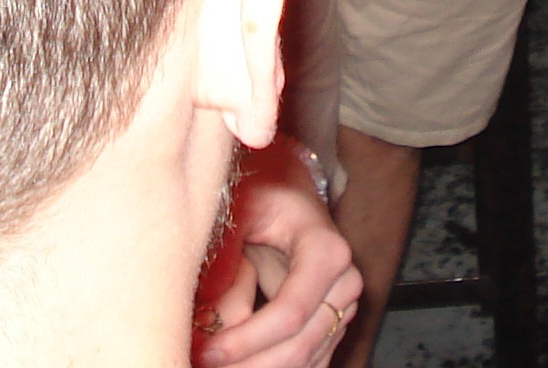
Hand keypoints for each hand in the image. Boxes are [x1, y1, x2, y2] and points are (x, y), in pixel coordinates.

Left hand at [195, 167, 363, 367]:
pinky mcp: (333, 327)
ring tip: (212, 364)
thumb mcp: (241, 211)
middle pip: (297, 346)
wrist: (289, 197)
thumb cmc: (263, 196)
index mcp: (327, 251)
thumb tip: (204, 319)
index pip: (290, 312)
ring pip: (302, 361)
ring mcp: (343, 310)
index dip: (248, 339)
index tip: (209, 351)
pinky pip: (307, 364)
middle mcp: (345, 285)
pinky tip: (237, 364)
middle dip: (248, 363)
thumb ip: (225, 259)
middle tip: (203, 362)